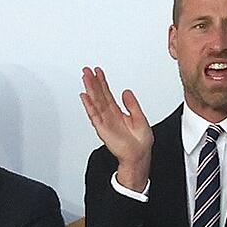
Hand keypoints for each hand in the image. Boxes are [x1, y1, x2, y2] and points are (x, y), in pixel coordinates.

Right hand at [80, 67, 152, 191]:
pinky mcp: (102, 129)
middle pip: (99, 95)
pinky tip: (85, 96)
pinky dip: (89, 105)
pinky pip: (94, 115)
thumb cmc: (141, 141)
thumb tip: (126, 92)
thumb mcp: (140, 118)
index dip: (103, 82)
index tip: (98, 72)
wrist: (139, 155)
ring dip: (90, 89)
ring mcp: (105, 121)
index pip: (107, 94)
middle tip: (87, 70)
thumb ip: (132, 105)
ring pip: (96, 102)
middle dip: (93, 82)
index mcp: (118, 113)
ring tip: (85, 77)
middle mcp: (110, 116)